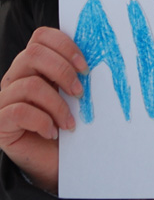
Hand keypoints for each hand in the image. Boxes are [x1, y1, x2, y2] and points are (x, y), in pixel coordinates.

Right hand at [0, 27, 86, 193]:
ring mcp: (4, 98)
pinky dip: (42, 121)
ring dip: (57, 104)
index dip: (65, 46)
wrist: (53, 163)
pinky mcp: (0, 122)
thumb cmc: (65, 124)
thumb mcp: (72, 94)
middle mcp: (15, 76)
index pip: (41, 36)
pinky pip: (19, 112)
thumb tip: (97, 56)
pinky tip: (52, 132)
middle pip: (34, 53)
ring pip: (30, 84)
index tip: (85, 67)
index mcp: (33, 63)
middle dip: (63, 71)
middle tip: (80, 93)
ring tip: (69, 122)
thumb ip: (76, 74)